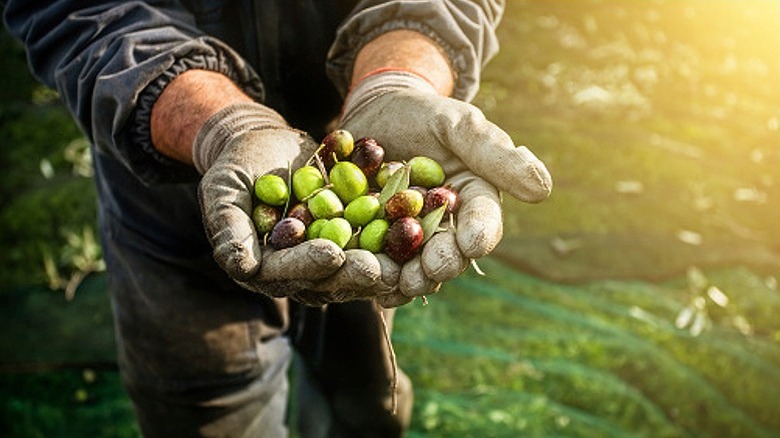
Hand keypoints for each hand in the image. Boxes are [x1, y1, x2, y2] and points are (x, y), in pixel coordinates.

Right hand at [195, 103, 404, 304]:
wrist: (266, 144)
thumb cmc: (237, 166)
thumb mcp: (224, 190)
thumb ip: (229, 227)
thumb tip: (241, 266)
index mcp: (264, 267)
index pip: (286, 272)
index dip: (308, 265)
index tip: (331, 255)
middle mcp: (299, 270)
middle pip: (329, 279)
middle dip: (354, 274)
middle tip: (379, 269)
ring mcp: (329, 256)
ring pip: (358, 267)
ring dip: (383, 265)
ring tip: (406, 260)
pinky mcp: (353, 239)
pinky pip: (376, 242)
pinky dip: (396, 238)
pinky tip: (418, 232)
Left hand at [339, 70, 551, 297]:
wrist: (376, 112)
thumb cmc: (424, 113)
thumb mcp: (459, 124)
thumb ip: (494, 153)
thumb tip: (542, 189)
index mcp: (474, 201)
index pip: (484, 223)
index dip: (480, 235)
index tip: (472, 244)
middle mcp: (445, 227)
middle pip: (449, 254)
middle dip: (441, 265)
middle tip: (430, 271)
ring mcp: (409, 237)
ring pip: (412, 266)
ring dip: (405, 278)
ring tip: (394, 282)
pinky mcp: (374, 240)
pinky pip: (376, 261)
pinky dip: (370, 272)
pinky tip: (362, 279)